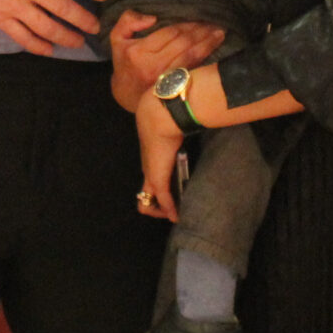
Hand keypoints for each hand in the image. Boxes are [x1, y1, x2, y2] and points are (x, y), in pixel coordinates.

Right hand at [107, 11, 224, 110]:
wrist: (127, 93)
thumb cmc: (125, 61)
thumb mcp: (117, 38)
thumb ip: (129, 21)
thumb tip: (152, 18)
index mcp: (140, 52)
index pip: (169, 32)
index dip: (186, 23)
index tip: (197, 15)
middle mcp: (154, 65)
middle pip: (183, 43)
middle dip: (200, 31)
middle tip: (213, 21)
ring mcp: (166, 77)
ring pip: (192, 56)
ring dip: (208, 43)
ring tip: (219, 32)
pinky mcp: (176, 85)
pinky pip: (195, 67)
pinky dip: (207, 55)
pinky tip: (216, 46)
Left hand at [135, 95, 181, 221]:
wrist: (160, 117)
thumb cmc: (167, 119)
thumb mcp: (172, 131)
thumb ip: (177, 135)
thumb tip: (188, 128)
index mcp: (151, 160)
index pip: (149, 181)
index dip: (158, 191)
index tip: (174, 194)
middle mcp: (147, 171)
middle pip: (144, 197)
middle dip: (157, 208)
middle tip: (174, 210)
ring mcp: (151, 177)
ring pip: (146, 204)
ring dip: (161, 212)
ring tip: (175, 214)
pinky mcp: (157, 180)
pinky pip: (162, 201)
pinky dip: (170, 210)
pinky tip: (177, 216)